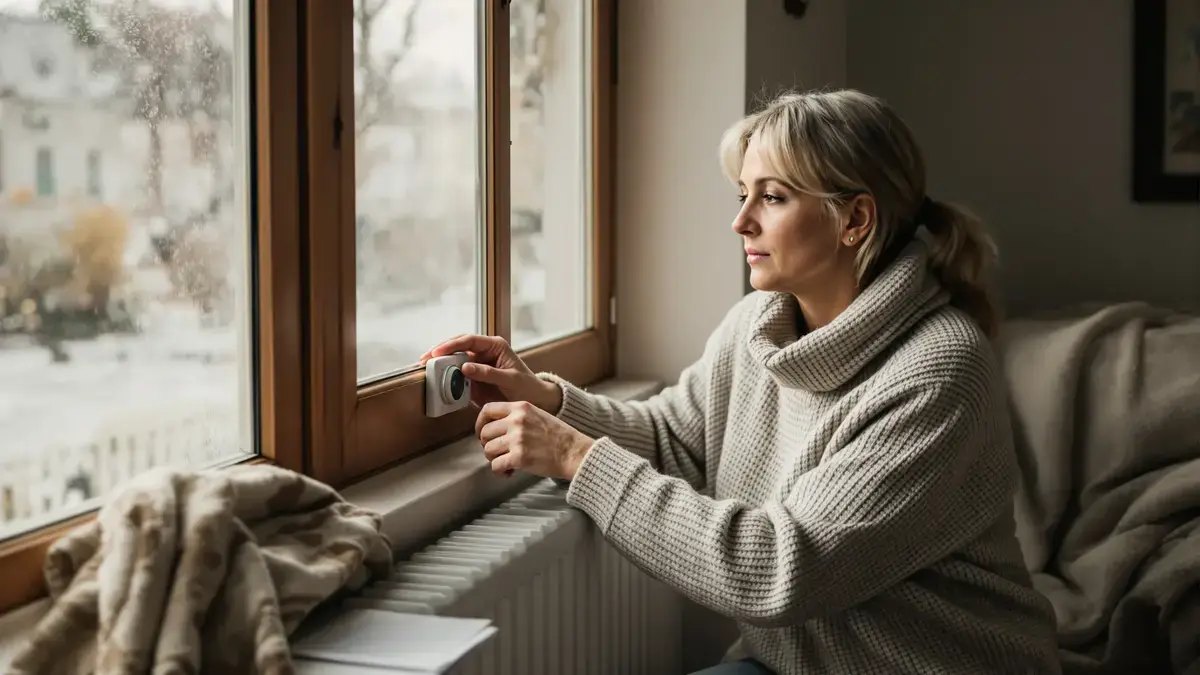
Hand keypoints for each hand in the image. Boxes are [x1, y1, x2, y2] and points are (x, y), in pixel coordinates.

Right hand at [421, 335, 562, 411]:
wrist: (534, 400)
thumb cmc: (526, 386)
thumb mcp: (509, 379)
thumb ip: (488, 373)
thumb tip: (465, 367)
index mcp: (494, 346)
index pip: (469, 340)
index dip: (452, 345)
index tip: (438, 351)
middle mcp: (484, 353)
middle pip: (457, 347)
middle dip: (440, 352)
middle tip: (424, 359)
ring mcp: (477, 365)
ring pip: (455, 361)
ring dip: (441, 365)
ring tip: (426, 369)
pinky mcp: (474, 379)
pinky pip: (457, 376)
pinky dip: (447, 379)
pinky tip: (437, 381)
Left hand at [476, 401, 594, 479]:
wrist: (574, 452)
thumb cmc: (559, 437)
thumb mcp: (537, 415)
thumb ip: (517, 417)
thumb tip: (495, 428)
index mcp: (521, 407)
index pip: (487, 409)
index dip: (480, 423)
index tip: (482, 433)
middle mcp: (516, 421)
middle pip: (485, 432)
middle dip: (487, 444)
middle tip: (497, 452)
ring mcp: (517, 439)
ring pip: (488, 449)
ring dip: (494, 459)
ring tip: (506, 462)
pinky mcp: (519, 457)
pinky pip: (495, 466)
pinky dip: (499, 472)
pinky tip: (509, 472)